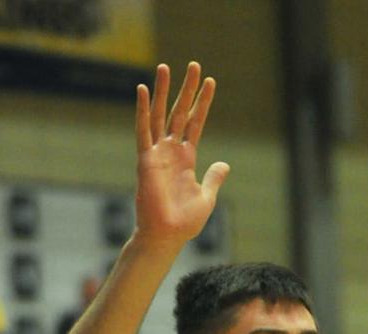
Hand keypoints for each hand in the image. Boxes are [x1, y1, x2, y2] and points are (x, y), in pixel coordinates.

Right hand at [134, 63, 229, 250]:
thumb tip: (224, 164)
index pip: (195, 123)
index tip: (211, 82)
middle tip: (194, 64)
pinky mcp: (145, 159)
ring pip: (160, 115)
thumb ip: (214, 178)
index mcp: (186, 158)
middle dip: (186, 88)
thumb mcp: (206, 197)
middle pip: (179, 112)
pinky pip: (143, 130)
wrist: (167, 236)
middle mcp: (171, 151)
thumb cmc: (184, 222)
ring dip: (162, 91)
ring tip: (165, 67)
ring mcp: (157, 153)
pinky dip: (142, 110)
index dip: (203, 102)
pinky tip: (143, 90)